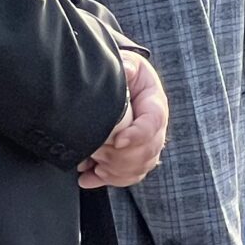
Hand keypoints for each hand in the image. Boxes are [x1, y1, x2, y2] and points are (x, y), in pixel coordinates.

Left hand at [80, 54, 168, 187]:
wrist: (128, 85)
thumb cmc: (129, 74)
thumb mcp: (129, 64)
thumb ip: (128, 67)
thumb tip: (124, 69)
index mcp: (155, 104)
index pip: (154, 122)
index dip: (137, 134)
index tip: (117, 141)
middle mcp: (156, 128)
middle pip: (146, 151)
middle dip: (117, 155)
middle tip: (93, 149)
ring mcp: (148, 145)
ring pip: (139, 168)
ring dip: (112, 170)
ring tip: (89, 163)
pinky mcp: (137, 158)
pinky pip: (130, 177)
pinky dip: (109, 180)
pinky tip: (88, 177)